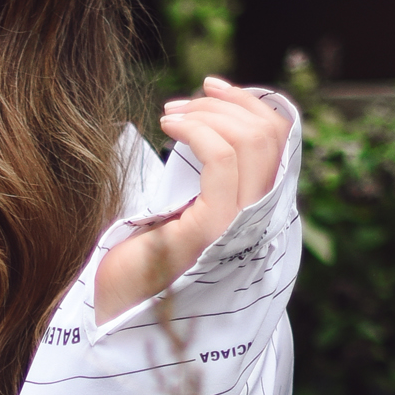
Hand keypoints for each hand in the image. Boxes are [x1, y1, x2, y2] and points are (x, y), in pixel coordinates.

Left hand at [94, 79, 291, 324]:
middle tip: (181, 104)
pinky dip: (196, 129)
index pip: (279, 142)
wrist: (114, 307)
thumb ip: (204, 175)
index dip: (251, 103)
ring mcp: (238, 227)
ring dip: (208, 113)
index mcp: (254, 213)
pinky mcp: (211, 230)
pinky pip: (220, 160)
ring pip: (251, 141)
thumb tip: (209, 117)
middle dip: (226, 104)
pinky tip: (169, 126)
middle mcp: (257, 221)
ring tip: (170, 115)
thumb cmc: (139, 257)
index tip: (210, 86)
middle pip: (270, 135)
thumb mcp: (178, 202)